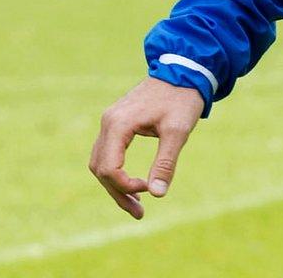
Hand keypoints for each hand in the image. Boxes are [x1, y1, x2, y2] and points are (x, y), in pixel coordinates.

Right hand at [89, 77, 203, 218]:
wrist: (182, 70)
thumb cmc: (181, 99)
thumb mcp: (177, 132)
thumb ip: (166, 163)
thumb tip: (158, 194)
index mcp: (118, 124)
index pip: (109, 168)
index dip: (125, 186)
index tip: (149, 190)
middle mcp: (108, 122)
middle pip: (100, 169)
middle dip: (117, 193)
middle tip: (140, 214)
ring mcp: (110, 121)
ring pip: (101, 162)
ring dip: (115, 186)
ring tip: (137, 206)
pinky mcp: (116, 123)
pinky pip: (107, 153)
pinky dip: (117, 172)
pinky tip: (134, 185)